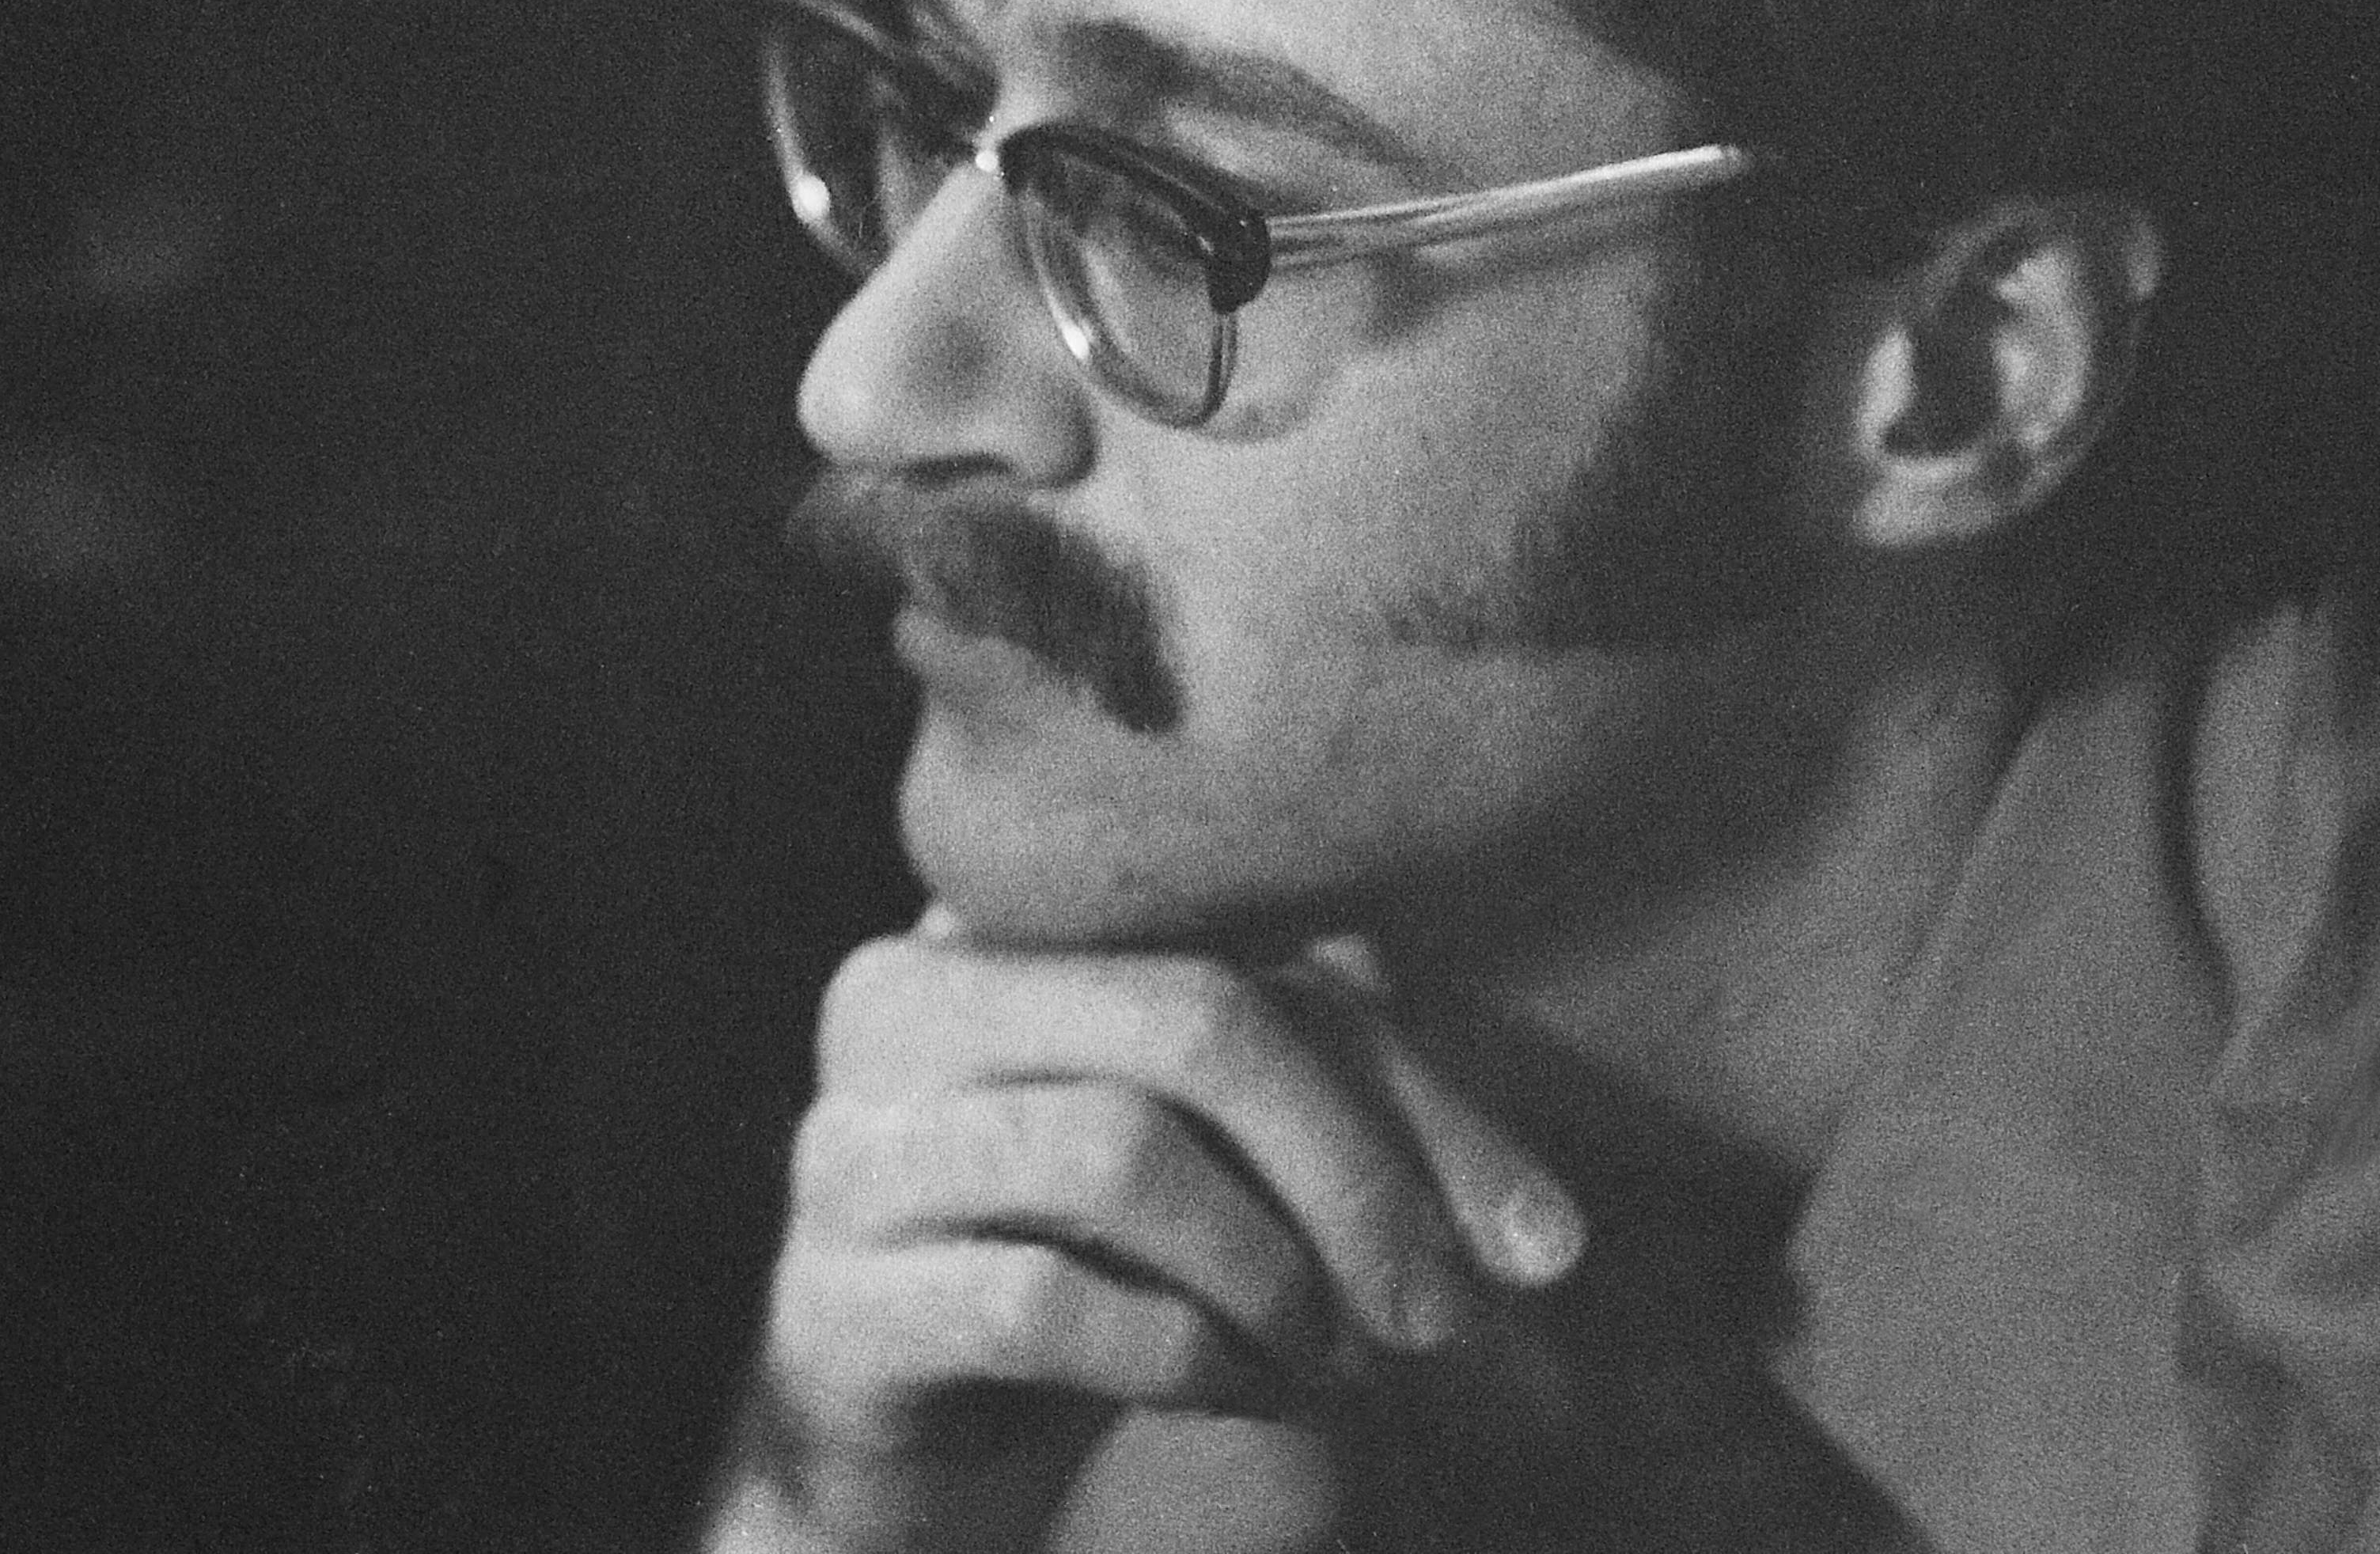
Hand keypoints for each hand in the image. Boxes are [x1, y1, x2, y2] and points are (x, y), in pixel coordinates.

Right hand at [708, 921, 1586, 1553]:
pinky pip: (1040, 1299)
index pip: (1256, 945)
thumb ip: (1359, 1133)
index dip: (1416, 1086)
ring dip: (1267, 1272)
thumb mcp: (1232, 1175)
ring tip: (1325, 1358)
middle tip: (1441, 1318)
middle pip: (1190, 1015)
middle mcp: (903, 996)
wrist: (910, 1459)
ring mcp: (850, 1144)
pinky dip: (1178, 1355)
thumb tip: (1545, 1236)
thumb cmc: (1092, 1274)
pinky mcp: (834, 1296)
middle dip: (1355, 1173)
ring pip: (1114, 1146)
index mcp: (1009, 921)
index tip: (1544, 1245)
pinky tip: (1229, 1388)